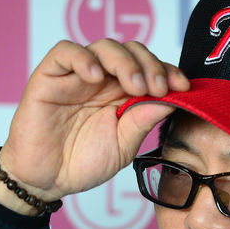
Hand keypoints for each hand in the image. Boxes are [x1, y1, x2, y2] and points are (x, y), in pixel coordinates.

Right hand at [0, 39, 189, 214]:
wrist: (46, 181)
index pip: (149, 68)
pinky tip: (96, 77)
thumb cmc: (82, 163)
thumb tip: (173, 99)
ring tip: (134, 86)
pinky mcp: (50, 77)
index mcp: (122, 95)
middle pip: (131, 52)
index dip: (168, 71)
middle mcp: (102, 81)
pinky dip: (84, 58)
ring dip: (125, 61)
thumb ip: (144, 120)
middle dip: (150, 65)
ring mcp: (76, 77)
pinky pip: (65, 52)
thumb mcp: (123, 145)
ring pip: (103, 47)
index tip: (183, 86)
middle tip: (157, 87)